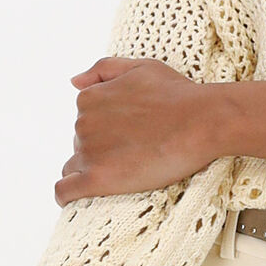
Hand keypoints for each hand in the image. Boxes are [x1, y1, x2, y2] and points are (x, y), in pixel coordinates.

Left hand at [55, 59, 226, 202]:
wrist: (200, 122)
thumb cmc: (176, 94)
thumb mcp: (139, 67)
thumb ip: (102, 69)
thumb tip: (74, 82)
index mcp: (89, 98)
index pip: (85, 121)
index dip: (107, 131)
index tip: (129, 137)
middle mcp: (83, 123)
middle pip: (81, 144)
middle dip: (102, 150)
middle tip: (136, 153)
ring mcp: (89, 152)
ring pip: (76, 167)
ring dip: (95, 170)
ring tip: (125, 172)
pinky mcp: (97, 179)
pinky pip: (65, 191)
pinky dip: (66, 196)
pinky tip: (74, 198)